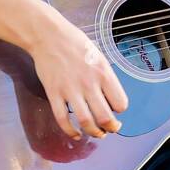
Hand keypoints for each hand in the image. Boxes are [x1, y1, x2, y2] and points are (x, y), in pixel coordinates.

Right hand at [29, 9, 127, 139]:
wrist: (48, 35)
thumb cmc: (75, 44)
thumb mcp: (99, 56)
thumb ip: (105, 78)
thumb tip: (110, 99)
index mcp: (104, 73)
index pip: (120, 103)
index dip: (120, 110)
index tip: (115, 109)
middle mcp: (89, 84)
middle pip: (106, 118)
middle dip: (111, 128)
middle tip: (110, 129)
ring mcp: (70, 90)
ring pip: (86, 122)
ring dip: (94, 133)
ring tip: (97, 134)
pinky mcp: (54, 93)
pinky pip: (63, 119)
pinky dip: (70, 131)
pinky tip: (76, 134)